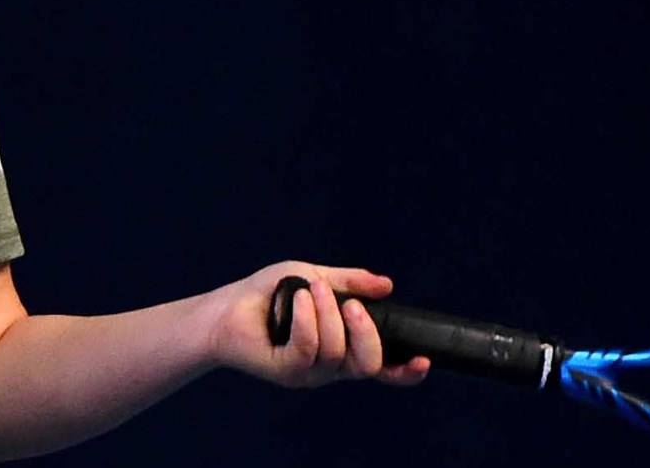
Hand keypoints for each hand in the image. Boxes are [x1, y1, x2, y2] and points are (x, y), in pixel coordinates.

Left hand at [200, 261, 431, 388]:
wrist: (226, 306)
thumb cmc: (268, 294)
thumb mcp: (314, 277)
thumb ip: (350, 283)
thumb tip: (387, 285)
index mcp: (343, 347)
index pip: (381, 368)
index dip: (405, 371)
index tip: (424, 359)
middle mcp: (330, 366)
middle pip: (368, 365)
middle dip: (366, 331)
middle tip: (349, 303)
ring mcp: (309, 372)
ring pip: (337, 353)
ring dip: (327, 313)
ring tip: (308, 289)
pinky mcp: (286, 372)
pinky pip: (308, 349)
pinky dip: (307, 320)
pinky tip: (297, 300)